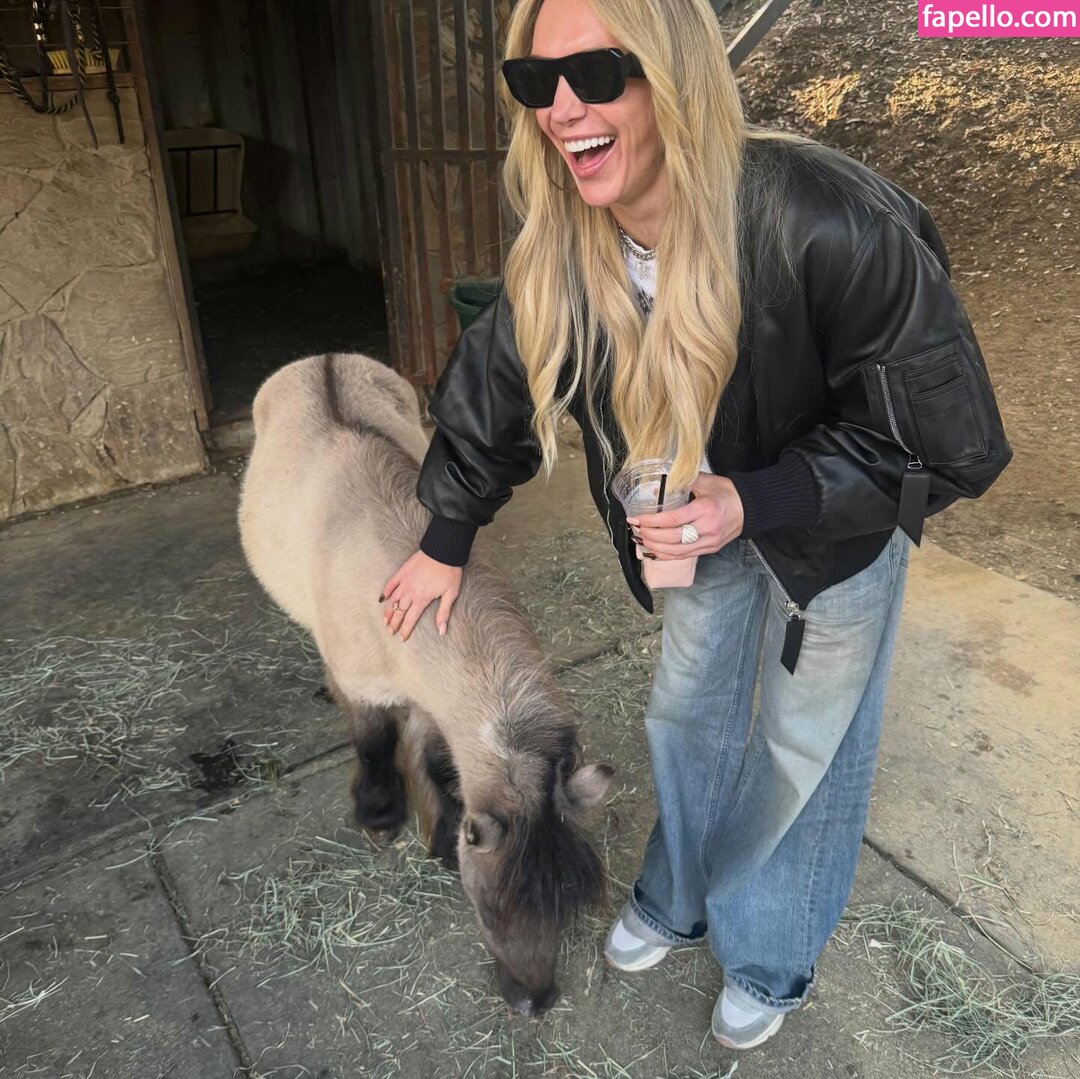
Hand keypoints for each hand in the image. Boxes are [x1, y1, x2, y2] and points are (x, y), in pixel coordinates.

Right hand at [380, 550, 462, 640]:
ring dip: (388, 611)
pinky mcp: (403, 571)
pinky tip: (382, 598)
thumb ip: (444, 613)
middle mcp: (411, 592)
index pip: (411, 619)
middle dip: (394, 623)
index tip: (402, 638)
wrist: (443, 550)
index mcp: (422, 599)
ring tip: (384, 620)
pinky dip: (386, 591)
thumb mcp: (451, 594)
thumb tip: (441, 630)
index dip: (406, 630)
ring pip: (393, 600)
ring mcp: (405, 581)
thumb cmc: (449, 572)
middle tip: (390, 632)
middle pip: (400, 611)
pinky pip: (391, 583)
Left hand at [627, 473, 743, 559]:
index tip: (636, 519)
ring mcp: (709, 542)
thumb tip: (656, 485)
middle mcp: (707, 528)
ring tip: (641, 541)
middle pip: (672, 538)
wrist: (749, 507)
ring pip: (677, 551)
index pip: (672, 520)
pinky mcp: (710, 549)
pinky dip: (667, 555)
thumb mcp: (705, 481)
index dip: (651, 522)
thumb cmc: (725, 492)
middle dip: (650, 536)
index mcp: (705, 509)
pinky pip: (685, 556)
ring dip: (656, 548)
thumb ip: (681, 481)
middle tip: (636, 530)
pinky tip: (655, 551)